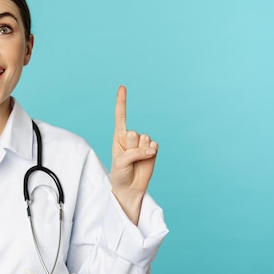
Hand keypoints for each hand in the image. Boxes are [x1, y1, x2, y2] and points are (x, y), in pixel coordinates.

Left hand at [110, 86, 157, 224]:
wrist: (130, 187)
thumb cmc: (120, 173)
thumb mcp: (120, 163)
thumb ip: (133, 153)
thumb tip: (151, 148)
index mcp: (118, 136)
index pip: (120, 116)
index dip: (122, 101)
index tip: (122, 87)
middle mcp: (131, 137)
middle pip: (133, 133)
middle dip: (131, 147)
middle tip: (128, 157)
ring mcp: (143, 143)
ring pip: (144, 139)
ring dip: (140, 152)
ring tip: (136, 160)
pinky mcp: (153, 149)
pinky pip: (154, 146)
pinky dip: (150, 154)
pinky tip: (146, 160)